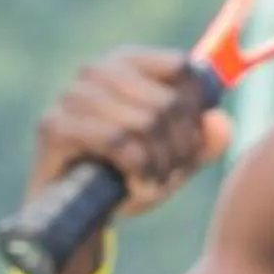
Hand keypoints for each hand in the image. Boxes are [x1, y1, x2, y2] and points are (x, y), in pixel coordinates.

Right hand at [24, 48, 232, 250]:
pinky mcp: (55, 124)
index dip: (197, 108)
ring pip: (146, 122)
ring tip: (154, 178)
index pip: (182, 67)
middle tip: (172, 169)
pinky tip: (134, 181)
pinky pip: (118, 141)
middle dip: (182, 146)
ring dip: (160, 162)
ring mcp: (71, 95)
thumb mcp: (180, 159)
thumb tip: (218, 120)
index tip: (192, 137)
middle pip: (169, 102)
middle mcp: (96, 71)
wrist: (80, 211)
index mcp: (128, 63)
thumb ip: (207, 140)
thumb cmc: (132, 174)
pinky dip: (137, 168)